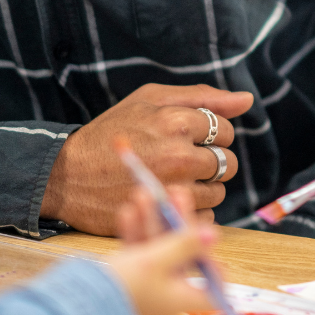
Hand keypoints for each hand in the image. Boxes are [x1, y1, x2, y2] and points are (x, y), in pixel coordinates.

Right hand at [41, 83, 254, 233]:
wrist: (68, 175)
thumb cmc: (111, 132)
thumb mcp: (150, 99)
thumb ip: (202, 97)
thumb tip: (246, 100)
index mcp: (177, 121)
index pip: (226, 129)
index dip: (211, 134)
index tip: (190, 138)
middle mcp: (179, 155)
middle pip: (228, 162)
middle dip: (211, 162)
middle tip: (182, 160)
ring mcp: (173, 189)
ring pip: (219, 191)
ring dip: (204, 187)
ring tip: (174, 179)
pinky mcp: (166, 216)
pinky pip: (204, 216)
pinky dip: (192, 210)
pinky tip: (168, 198)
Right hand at [106, 182, 216, 314]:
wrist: (79, 307)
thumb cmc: (125, 286)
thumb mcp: (159, 260)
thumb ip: (186, 245)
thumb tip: (214, 235)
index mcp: (183, 295)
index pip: (211, 284)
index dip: (215, 263)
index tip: (212, 237)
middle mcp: (167, 292)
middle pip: (181, 253)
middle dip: (176, 221)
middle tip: (176, 192)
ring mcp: (146, 286)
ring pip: (156, 247)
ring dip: (152, 220)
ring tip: (146, 192)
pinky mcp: (126, 279)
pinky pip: (136, 252)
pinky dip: (134, 233)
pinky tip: (128, 211)